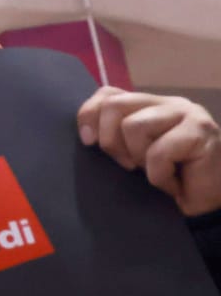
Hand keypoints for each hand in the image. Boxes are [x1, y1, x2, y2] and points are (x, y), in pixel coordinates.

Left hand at [78, 88, 220, 217]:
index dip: (89, 115)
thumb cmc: (170, 180)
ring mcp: (187, 114)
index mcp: (150, 106)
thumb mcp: (133, 157)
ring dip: (139, 159)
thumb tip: (86, 136)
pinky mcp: (199, 131)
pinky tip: (174, 183)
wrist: (210, 201)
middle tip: (128, 165)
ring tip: (157, 171)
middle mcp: (168, 103)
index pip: (108, 94)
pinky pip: (158, 153)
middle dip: (110, 141)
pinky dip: (159, 176)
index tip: (88, 142)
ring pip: (134, 126)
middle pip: (114, 106)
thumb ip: (114, 139)